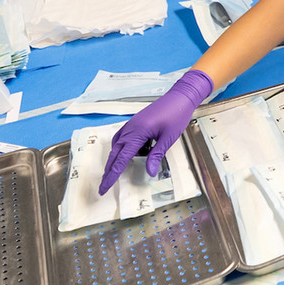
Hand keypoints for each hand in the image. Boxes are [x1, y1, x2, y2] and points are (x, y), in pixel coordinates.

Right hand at [99, 70, 213, 192]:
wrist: (180, 97)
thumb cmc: (176, 115)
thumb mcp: (168, 138)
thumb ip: (156, 155)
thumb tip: (149, 172)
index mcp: (137, 133)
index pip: (121, 159)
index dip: (112, 175)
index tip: (104, 187)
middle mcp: (130, 129)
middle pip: (115, 154)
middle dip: (110, 170)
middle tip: (105, 185)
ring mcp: (131, 125)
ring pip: (119, 146)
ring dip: (119, 158)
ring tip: (126, 167)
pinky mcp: (136, 123)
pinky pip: (125, 138)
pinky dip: (127, 148)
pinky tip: (140, 151)